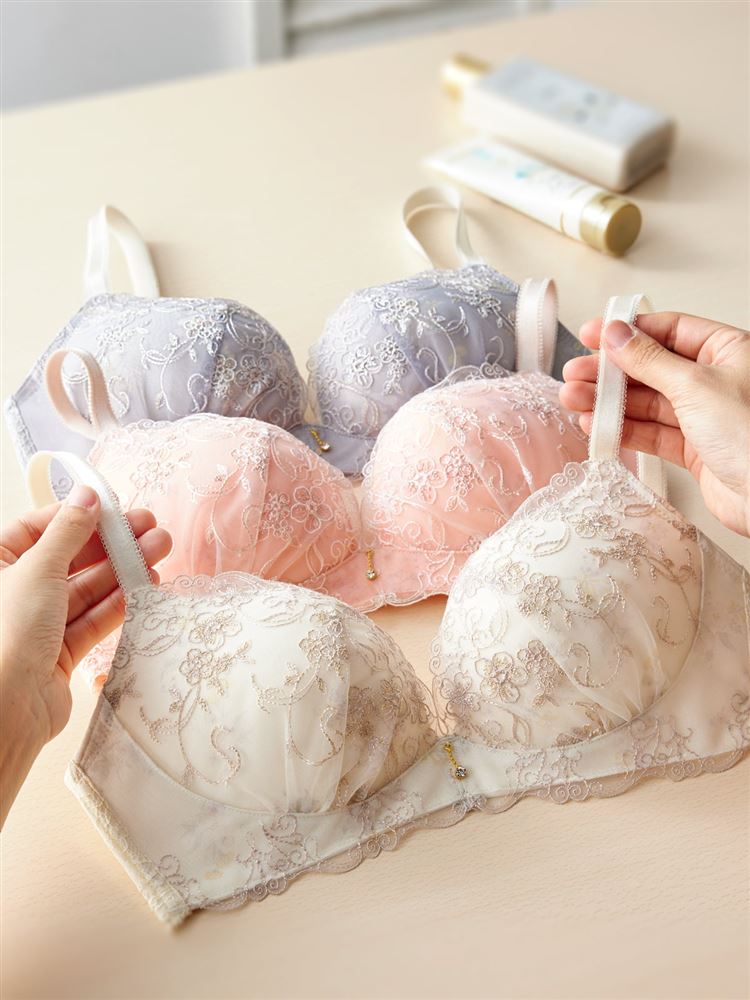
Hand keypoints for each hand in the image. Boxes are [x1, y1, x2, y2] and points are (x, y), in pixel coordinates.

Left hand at [0, 487, 170, 825]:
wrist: (8, 707)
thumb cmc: (9, 629)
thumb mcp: (39, 567)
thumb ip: (70, 529)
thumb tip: (89, 494)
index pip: (39, 528)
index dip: (78, 515)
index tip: (114, 508)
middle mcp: (15, 591)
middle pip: (69, 557)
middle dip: (112, 542)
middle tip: (151, 527)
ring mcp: (38, 622)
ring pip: (87, 587)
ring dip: (124, 568)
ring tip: (160, 550)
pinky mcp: (61, 651)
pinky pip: (94, 619)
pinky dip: (120, 602)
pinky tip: (147, 584)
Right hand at [560, 312, 749, 536]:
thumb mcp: (695, 385)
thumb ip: (649, 360)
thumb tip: (616, 334)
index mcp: (727, 351)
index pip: (669, 329)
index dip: (628, 332)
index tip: (593, 335)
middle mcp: (715, 380)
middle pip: (652, 367)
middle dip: (610, 371)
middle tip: (576, 373)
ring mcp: (704, 416)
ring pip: (646, 402)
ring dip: (608, 402)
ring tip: (573, 400)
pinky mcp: (694, 449)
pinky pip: (651, 433)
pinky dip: (622, 429)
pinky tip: (597, 425)